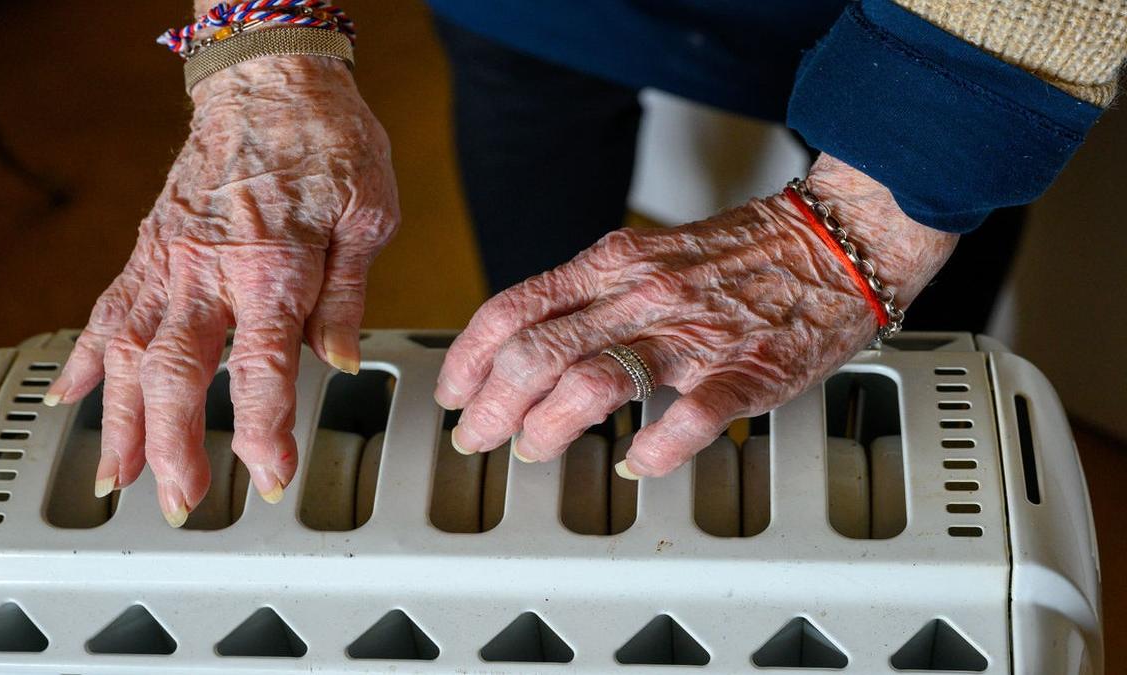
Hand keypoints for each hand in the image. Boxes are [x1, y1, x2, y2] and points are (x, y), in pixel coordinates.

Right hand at [46, 56, 398, 525]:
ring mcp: (170, 260)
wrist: (270, 79)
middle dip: (172, 448)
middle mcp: (209, 269)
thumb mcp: (368, 213)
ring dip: (118, 421)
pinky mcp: (150, 249)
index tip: (269, 479)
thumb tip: (341, 362)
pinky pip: (107, 309)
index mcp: (273, 266)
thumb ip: (349, 295)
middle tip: (180, 502)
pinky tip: (71, 397)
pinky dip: (84, 357)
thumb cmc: (326, 139)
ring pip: (126, 352)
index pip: (262, 368)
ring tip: (115, 478)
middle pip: (174, 372)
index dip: (264, 432)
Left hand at [435, 154, 955, 476]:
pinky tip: (637, 465)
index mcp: (614, 264)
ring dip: (548, 426)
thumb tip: (534, 341)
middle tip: (477, 436)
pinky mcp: (746, 371)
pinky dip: (656, 450)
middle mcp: (642, 294)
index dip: (469, 355)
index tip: (454, 389)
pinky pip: (691, 418)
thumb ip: (592, 294)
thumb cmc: (744, 254)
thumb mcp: (649, 253)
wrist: (835, 243)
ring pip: (594, 382)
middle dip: (490, 404)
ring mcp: (693, 334)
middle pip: (537, 352)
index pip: (515, 307)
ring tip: (534, 448)